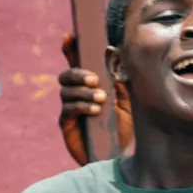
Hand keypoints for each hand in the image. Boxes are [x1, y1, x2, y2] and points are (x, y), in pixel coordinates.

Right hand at [58, 35, 130, 162]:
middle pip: (66, 75)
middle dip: (78, 73)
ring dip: (83, 92)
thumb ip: (120, 84)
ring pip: (66, 91)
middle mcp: (75, 94)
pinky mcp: (66, 123)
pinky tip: (95, 110)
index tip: (70, 37)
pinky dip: (81, 106)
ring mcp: (69, 108)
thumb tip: (117, 60)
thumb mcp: (126, 104)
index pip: (76, 63)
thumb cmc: (121, 129)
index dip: (70, 49)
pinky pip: (68, 109)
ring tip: (100, 99)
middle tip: (95, 80)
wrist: (116, 155)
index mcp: (88, 85)